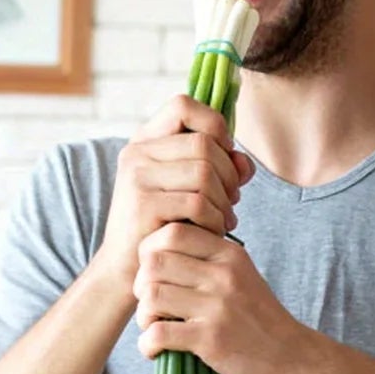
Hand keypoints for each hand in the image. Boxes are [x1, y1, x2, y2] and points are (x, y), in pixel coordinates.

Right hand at [95, 95, 255, 294]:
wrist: (129, 269)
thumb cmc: (165, 226)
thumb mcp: (192, 190)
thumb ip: (221, 168)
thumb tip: (245, 163)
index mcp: (145, 141)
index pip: (183, 105)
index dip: (214, 123)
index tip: (225, 151)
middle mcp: (137, 153)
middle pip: (204, 143)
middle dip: (229, 174)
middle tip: (232, 199)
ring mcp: (137, 177)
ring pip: (205, 173)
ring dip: (225, 200)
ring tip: (224, 219)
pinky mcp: (144, 205)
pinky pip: (198, 203)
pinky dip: (215, 220)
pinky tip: (214, 231)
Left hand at [133, 223, 315, 373]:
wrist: (294, 361)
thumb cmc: (261, 322)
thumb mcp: (243, 278)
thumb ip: (209, 262)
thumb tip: (160, 253)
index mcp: (230, 255)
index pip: (174, 232)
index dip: (151, 250)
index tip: (154, 274)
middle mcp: (223, 275)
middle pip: (154, 262)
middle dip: (140, 284)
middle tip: (150, 304)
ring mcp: (217, 306)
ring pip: (151, 295)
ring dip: (143, 316)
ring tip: (153, 328)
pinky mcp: (211, 339)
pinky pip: (158, 333)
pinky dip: (147, 345)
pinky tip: (156, 350)